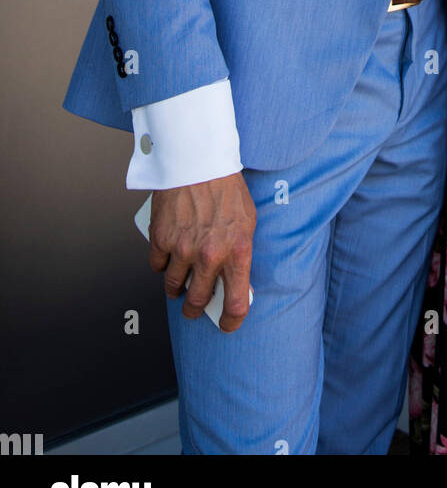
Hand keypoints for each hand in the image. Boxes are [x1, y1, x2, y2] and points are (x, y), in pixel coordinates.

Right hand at [149, 173, 256, 332]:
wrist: (198, 162)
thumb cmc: (225, 189)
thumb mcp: (247, 222)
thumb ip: (241, 253)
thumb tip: (237, 282)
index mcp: (237, 251)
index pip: (236, 302)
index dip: (231, 320)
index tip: (226, 325)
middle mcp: (210, 255)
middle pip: (197, 301)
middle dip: (194, 309)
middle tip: (193, 307)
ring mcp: (183, 249)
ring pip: (174, 287)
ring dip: (176, 288)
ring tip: (180, 280)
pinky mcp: (162, 239)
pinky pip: (157, 266)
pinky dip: (162, 264)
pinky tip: (169, 255)